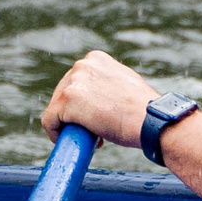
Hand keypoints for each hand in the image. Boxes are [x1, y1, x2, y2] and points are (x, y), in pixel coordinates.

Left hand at [39, 50, 159, 149]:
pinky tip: (68, 141)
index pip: (77, 82)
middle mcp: (82, 65)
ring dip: (67, 124)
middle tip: (92, 131)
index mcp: (96, 59)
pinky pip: (49, 120)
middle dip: (73, 114)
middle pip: (63, 93)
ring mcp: (73, 81)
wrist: (152, 121)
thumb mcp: (124, 85)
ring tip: (88, 137)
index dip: (82, 103)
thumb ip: (106, 85)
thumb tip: (98, 98)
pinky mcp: (66, 100)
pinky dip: (55, 133)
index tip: (94, 117)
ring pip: (56, 108)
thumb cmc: (144, 111)